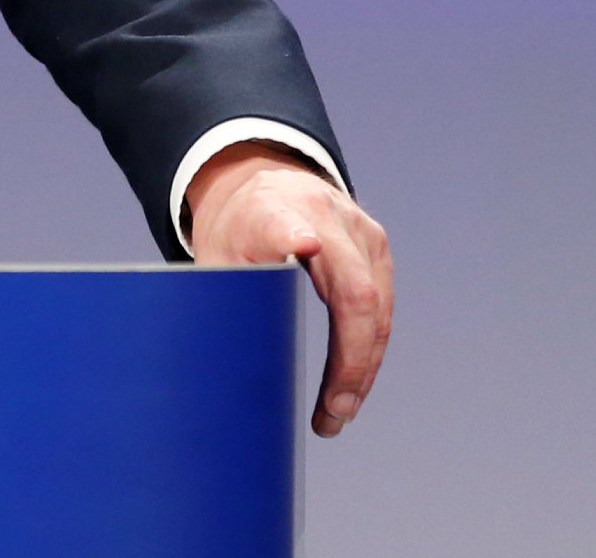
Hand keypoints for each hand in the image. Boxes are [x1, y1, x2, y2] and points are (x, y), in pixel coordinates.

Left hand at [187, 141, 394, 435]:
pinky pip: (382, 306)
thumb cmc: (236, 232)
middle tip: (334, 411)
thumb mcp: (214, 258)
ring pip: (377, 306)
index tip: (301, 245)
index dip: (292, 236)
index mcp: (270, 213)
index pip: (283, 224)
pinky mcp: (376, 246)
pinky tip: (352, 384)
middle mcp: (323, 214)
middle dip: (350, 358)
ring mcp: (358, 229)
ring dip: (363, 365)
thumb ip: (220, 302)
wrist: (262, 182)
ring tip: (338, 412)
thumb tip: (214, 381)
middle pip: (352, 288)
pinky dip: (369, 350)